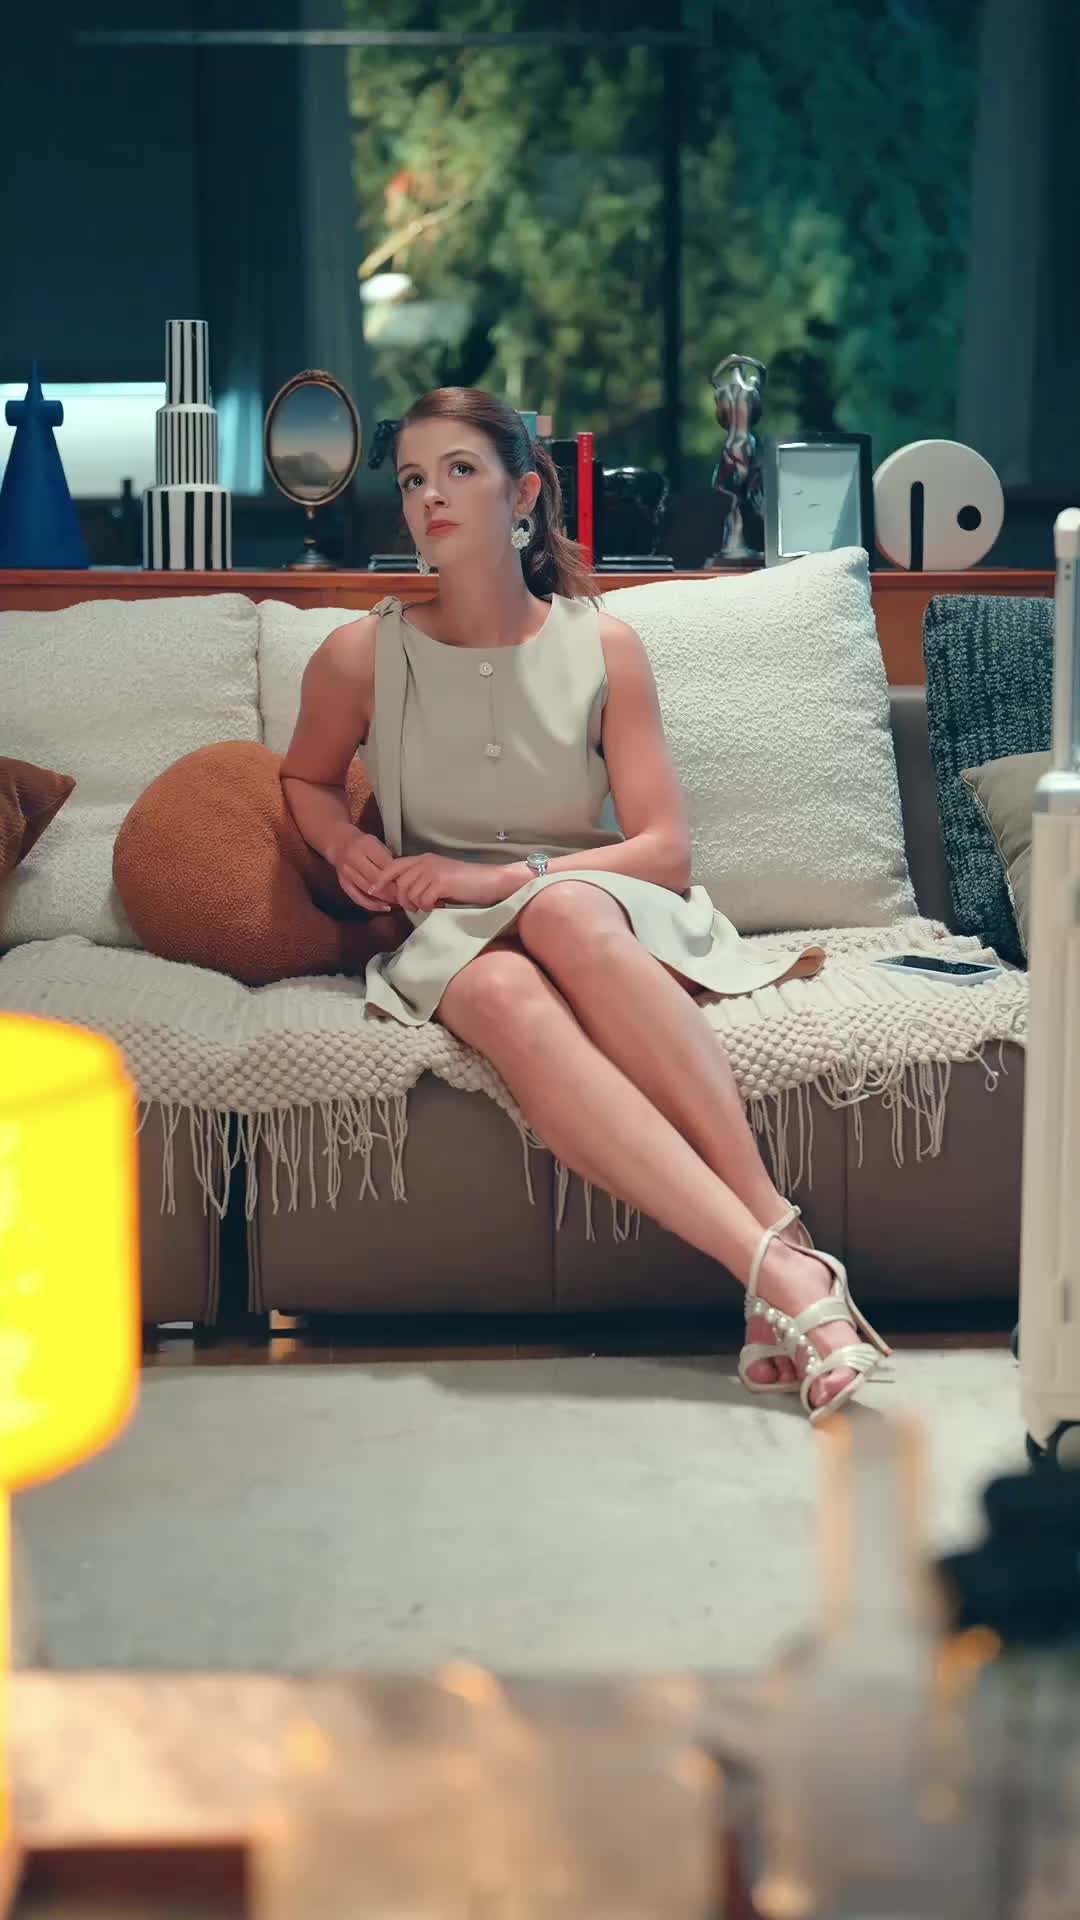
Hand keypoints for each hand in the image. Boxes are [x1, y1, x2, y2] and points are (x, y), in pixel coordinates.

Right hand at [328, 826, 398, 913]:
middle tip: (406, 894)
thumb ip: (388, 858)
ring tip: (398, 900)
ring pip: (368, 890)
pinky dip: (372, 905)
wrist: (340, 844)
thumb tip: (403, 877)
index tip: (408, 881)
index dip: (397, 875)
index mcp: (365, 845)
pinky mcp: (344, 884)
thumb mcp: (378, 844)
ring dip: (385, 898)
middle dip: (393, 889)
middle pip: (376, 878)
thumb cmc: (364, 844)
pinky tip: (384, 907)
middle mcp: (353, 859)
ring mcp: (347, 873)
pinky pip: (358, 898)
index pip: (385, 864)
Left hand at [367, 853, 513, 912]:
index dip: (380, 879)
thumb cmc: (467, 883)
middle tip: (419, 907)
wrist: (490, 882)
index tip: (372, 891)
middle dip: (404, 900)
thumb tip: (405, 896)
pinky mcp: (440, 882)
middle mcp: (425, 862)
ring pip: (410, 894)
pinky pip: (423, 900)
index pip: (393, 866)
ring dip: (419, 905)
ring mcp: (433, 871)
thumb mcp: (440, 878)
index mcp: (424, 859)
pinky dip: (430, 907)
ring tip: (434, 904)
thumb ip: (422, 881)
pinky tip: (441, 904)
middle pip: (399, 884)